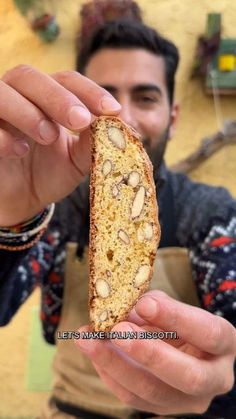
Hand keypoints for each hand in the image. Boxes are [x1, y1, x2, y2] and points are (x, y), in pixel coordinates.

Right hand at [0, 65, 120, 225]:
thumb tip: (116, 125)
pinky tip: (20, 150)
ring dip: (27, 111)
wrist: (22, 201)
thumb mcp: (77, 161)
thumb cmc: (49, 174)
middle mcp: (17, 98)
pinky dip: (2, 136)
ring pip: (1, 93)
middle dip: (58, 97)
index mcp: (45, 99)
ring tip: (49, 136)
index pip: (66, 80)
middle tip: (81, 120)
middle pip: (30, 77)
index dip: (89, 91)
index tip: (112, 110)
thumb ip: (93, 143)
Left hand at [76, 291, 235, 415]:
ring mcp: (189, 399)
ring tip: (89, 340)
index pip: (207, 333)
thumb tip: (126, 310)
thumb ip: (155, 306)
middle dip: (148, 352)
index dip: (176, 318)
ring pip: (153, 391)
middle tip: (116, 330)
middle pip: (187, 375)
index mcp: (224, 343)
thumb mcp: (174, 307)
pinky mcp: (164, 408)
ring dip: (116, 364)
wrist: (184, 349)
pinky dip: (109, 373)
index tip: (144, 305)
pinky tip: (93, 351)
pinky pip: (133, 397)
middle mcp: (215, 377)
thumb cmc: (180, 323)